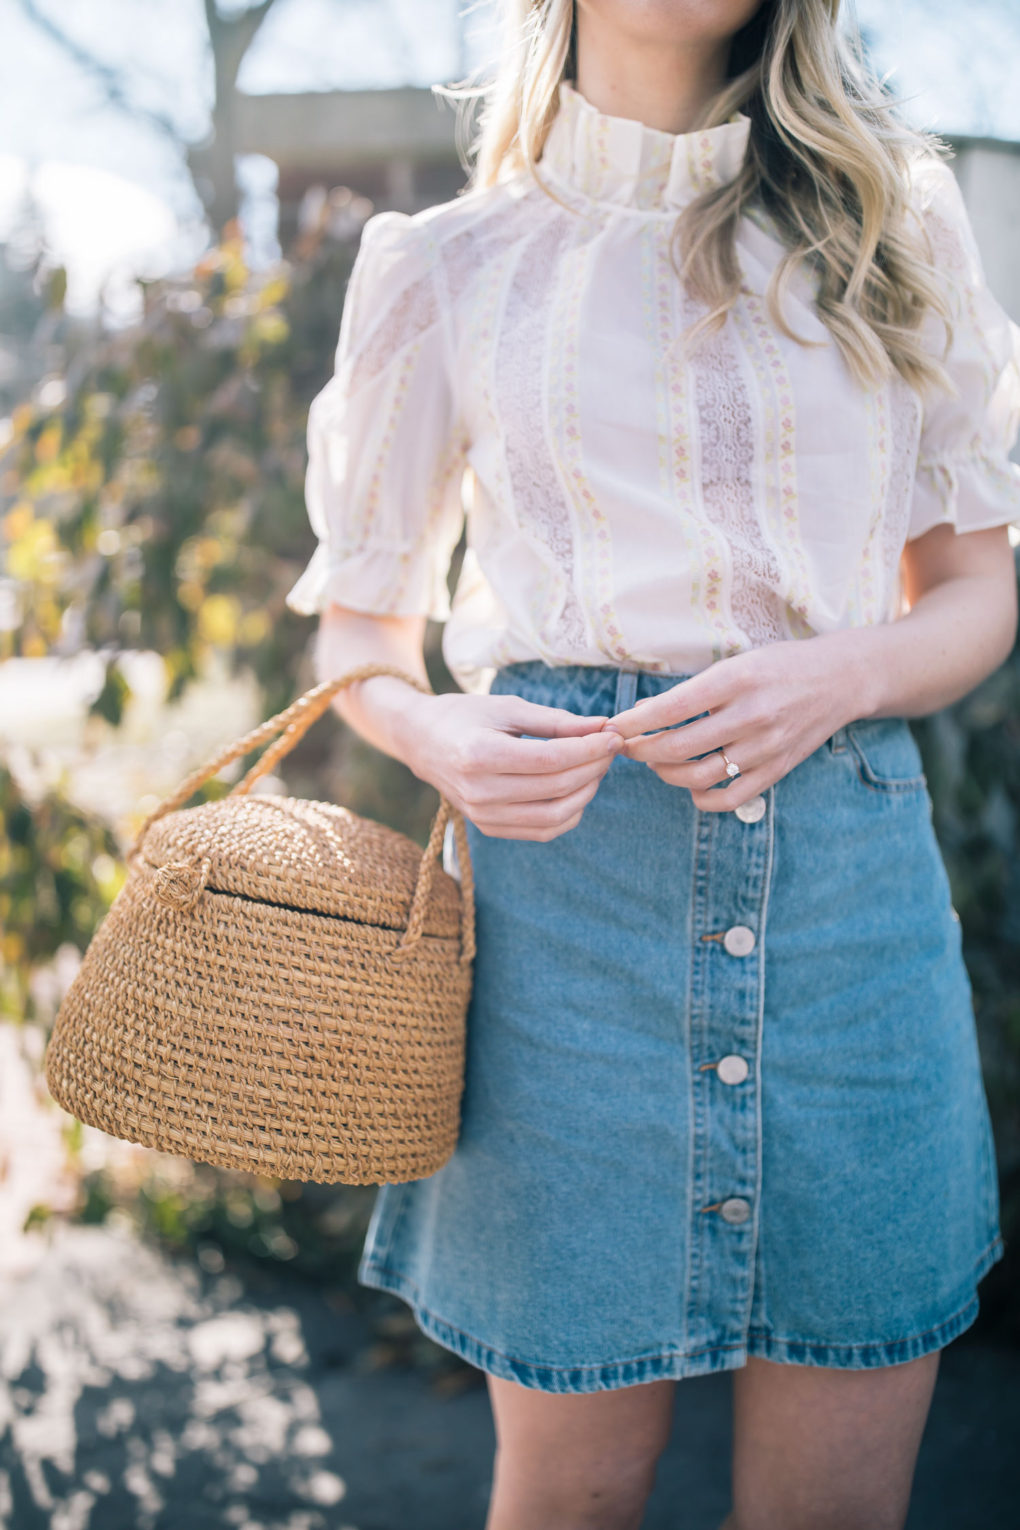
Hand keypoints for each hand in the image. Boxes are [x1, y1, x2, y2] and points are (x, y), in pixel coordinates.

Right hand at [395, 689, 624, 840]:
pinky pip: (542, 831)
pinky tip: (579, 789)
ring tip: (597, 767)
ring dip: (587, 792)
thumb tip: (603, 727)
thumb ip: (556, 720)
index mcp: (479, 754)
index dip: (590, 749)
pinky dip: (570, 814)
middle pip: (556, 787)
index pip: (551, 759)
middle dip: (594, 766)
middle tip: (610, 747)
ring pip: (554, 816)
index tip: (614, 735)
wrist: (422, 741)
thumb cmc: (465, 716)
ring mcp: (482, 815)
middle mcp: (479, 790)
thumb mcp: (508, 707)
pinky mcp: (489, 827)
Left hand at [601, 639, 858, 811]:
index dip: (633, 722)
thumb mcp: (736, 663)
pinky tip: (691, 787)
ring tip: (656, 761)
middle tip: (626, 746)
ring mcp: (765, 747)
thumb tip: (643, 713)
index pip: (670, 709)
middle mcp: (750, 716)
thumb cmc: (779, 666)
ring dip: (665, 773)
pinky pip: (729, 798)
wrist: (841, 679)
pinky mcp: (777, 770)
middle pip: (677, 747)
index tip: (613, 726)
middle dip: (640, 749)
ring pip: (697, 776)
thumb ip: (694, 690)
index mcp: (736, 680)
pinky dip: (702, 798)